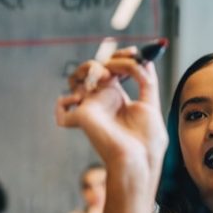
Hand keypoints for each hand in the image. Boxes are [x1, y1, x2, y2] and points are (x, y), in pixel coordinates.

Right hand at [55, 48, 168, 171]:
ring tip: (104, 75)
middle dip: (107, 59)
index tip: (133, 52)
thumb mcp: (151, 106)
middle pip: (92, 69)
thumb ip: (147, 83)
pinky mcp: (81, 118)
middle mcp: (101, 101)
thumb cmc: (146, 142)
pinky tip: (84, 97)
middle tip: (123, 63)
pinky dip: (65, 101)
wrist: (139, 160)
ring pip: (74, 79)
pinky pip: (61, 109)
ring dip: (87, 68)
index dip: (120, 57)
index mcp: (116, 97)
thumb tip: (146, 62)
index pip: (111, 69)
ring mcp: (89, 108)